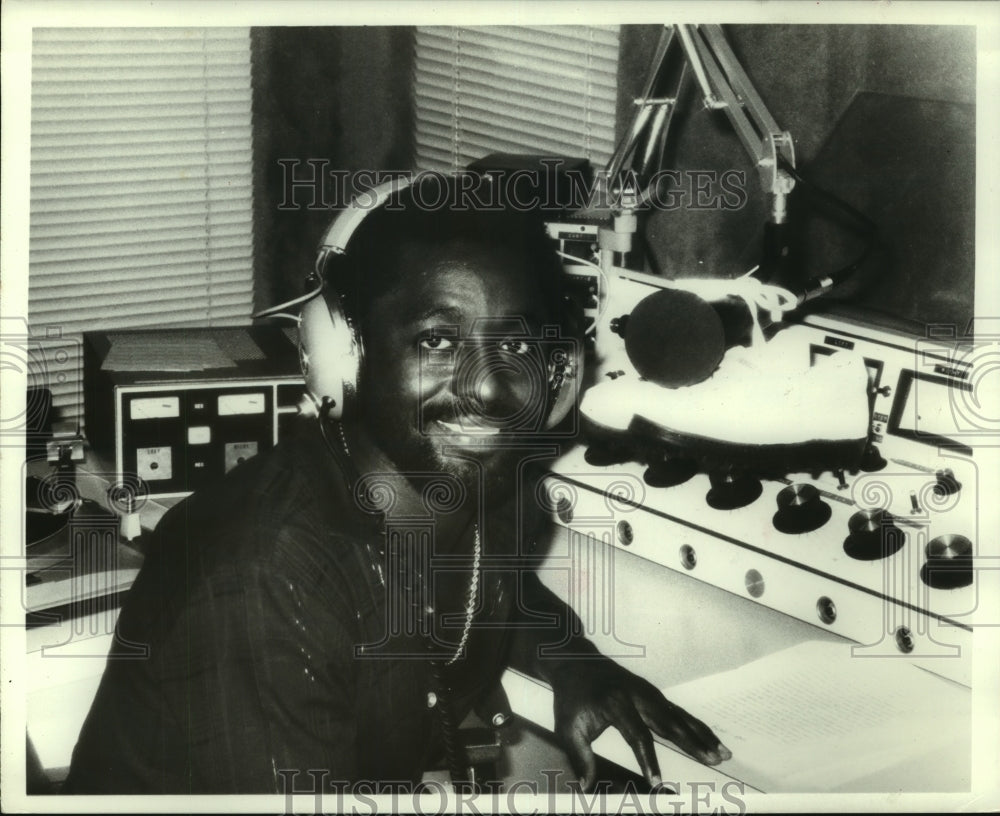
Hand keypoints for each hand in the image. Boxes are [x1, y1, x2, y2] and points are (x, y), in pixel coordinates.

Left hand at [549, 656, 730, 790]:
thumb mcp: (568, 727)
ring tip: (722, 753)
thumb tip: (587, 786)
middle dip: (692, 743)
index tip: (656, 784)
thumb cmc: (571, 697)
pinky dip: (696, 725)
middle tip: (713, 760)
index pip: (637, 735)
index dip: (648, 761)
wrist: (575, 662)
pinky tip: (709, 737)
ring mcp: (648, 692)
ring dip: (702, 734)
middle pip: (669, 723)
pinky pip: (678, 711)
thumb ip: (580, 757)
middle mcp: (637, 696)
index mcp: (616, 704)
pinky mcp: (653, 693)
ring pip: (679, 716)